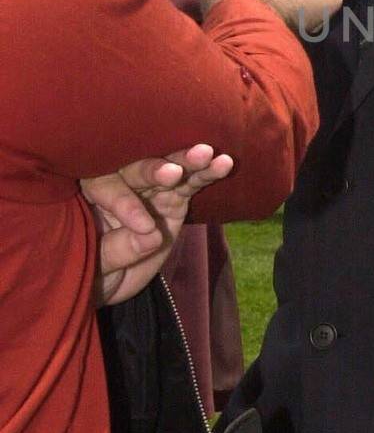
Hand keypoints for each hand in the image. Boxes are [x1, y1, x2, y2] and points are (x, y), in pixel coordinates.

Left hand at [83, 144, 233, 306]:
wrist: (112, 278)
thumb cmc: (94, 267)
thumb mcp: (97, 265)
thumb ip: (119, 249)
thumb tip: (152, 236)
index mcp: (90, 193)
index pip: (106, 188)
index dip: (125, 204)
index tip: (144, 227)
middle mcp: (121, 182)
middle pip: (137, 169)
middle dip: (156, 170)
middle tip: (173, 173)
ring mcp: (151, 189)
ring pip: (169, 169)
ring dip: (188, 161)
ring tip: (205, 154)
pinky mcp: (175, 198)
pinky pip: (192, 182)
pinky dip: (207, 173)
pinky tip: (223, 163)